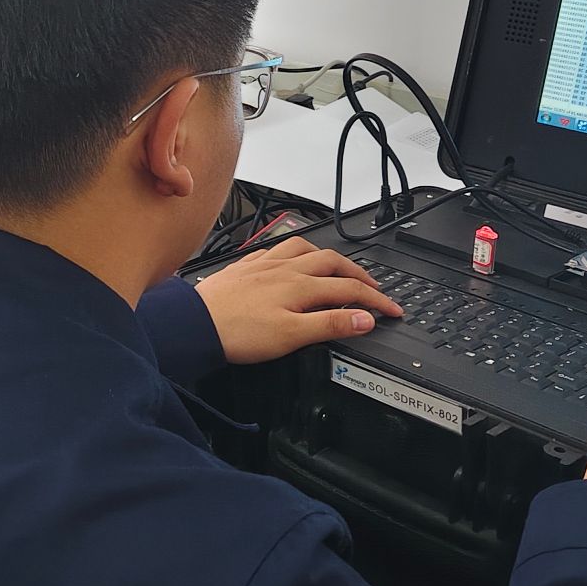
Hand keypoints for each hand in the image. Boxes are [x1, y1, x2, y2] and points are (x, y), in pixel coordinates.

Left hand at [193, 236, 403, 364]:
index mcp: (300, 285)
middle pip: (331, 261)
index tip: (393, 310)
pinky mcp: (245, 267)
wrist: (194, 324)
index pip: (349, 288)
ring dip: (326, 256)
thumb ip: (330, 324)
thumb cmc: (237, 332)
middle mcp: (284, 268)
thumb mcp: (291, 336)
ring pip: (303, 249)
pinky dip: (292, 253)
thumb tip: (365, 318)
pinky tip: (288, 260)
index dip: (376, 299)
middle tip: (372, 286)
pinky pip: (275, 250)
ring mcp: (263, 265)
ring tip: (336, 266)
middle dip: (358, 272)